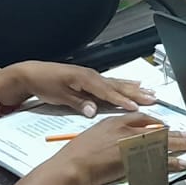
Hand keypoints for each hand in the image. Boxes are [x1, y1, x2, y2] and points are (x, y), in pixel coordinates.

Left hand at [0, 61, 156, 117]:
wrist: (32, 73)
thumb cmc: (45, 84)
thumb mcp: (59, 96)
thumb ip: (78, 103)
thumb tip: (93, 111)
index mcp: (85, 79)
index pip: (107, 92)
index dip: (122, 100)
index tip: (136, 107)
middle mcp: (92, 76)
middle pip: (117, 86)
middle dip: (135, 94)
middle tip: (153, 99)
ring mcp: (93, 76)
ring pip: (117, 84)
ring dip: (134, 89)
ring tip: (150, 93)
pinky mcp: (91, 79)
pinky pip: (112, 82)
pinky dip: (125, 84)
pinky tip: (134, 85)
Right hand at [48, 113, 185, 184]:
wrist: (72, 167)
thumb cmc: (76, 155)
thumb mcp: (93, 136)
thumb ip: (108, 135)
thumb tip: (116, 140)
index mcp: (115, 122)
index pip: (141, 118)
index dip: (155, 122)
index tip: (164, 126)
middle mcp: (126, 130)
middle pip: (156, 129)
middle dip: (174, 132)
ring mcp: (133, 145)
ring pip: (162, 143)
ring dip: (178, 145)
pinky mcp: (137, 160)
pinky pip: (160, 161)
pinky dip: (173, 162)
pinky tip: (183, 163)